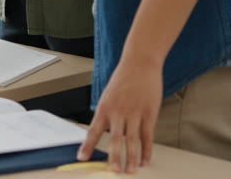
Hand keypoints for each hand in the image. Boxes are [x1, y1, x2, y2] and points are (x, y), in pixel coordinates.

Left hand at [79, 58, 161, 172]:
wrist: (139, 63)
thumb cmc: (123, 79)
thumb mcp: (108, 95)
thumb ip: (107, 113)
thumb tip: (105, 131)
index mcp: (104, 108)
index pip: (93, 131)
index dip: (87, 145)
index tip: (82, 157)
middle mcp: (117, 112)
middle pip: (114, 140)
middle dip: (113, 157)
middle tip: (114, 171)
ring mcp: (134, 113)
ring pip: (132, 141)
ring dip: (131, 158)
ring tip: (130, 171)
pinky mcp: (149, 113)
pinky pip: (148, 136)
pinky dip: (146, 150)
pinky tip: (144, 160)